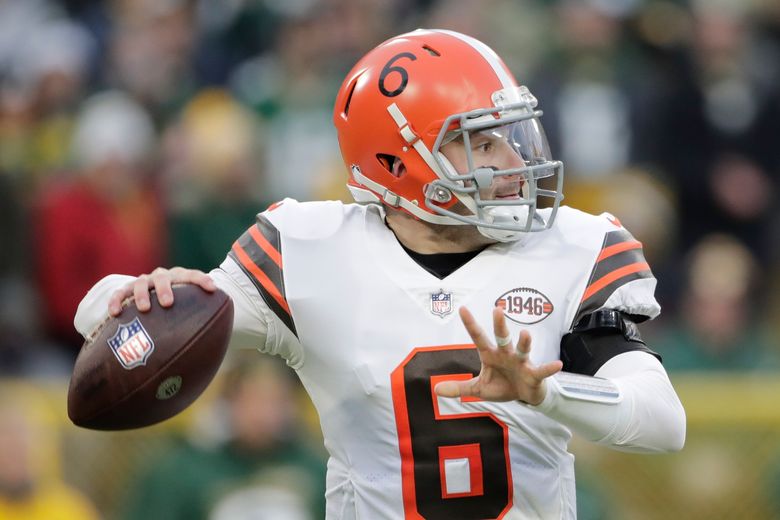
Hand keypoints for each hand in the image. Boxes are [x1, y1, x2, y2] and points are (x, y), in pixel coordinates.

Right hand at [108, 267, 215, 316]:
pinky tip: (114, 313)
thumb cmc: (178, 309)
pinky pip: (119, 294)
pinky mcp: (127, 290)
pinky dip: (116, 301)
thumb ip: (201, 322)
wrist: (155, 297)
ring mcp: (144, 282)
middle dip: (165, 289)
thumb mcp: (190, 310)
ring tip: (144, 309)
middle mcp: (161, 277)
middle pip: (163, 277)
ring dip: (141, 294)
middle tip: (168, 303)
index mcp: (179, 278)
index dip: (202, 280)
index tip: (212, 289)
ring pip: (140, 283)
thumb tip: (214, 347)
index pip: (192, 275)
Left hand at [434, 306, 562, 404]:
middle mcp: (506, 354)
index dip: (470, 324)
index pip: (478, 337)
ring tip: (525, 334)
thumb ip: (459, 387)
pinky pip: (542, 370)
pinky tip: (557, 364)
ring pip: (522, 350)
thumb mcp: (478, 389)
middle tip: (496, 310)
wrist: (524, 396)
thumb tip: (435, 389)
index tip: (462, 309)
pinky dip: (549, 368)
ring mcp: (521, 362)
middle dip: (499, 325)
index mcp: (490, 355)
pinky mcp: (534, 374)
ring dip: (524, 343)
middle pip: (502, 337)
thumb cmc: (502, 386)